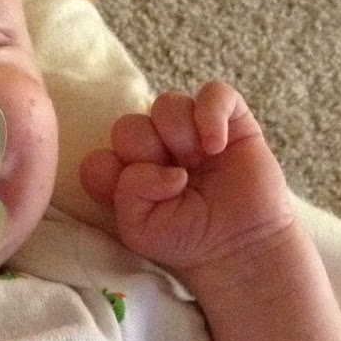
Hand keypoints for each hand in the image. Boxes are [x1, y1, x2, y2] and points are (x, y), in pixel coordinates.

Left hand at [78, 82, 293, 271]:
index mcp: (130, 176)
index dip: (114, 173)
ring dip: (178, 134)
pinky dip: (211, 115)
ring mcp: (191, 133)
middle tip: (176, 181)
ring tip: (197, 163)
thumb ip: (126, 194)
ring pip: (167, 104)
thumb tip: (159, 165)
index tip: (142, 199)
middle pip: (128, 126)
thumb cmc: (189, 241)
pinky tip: (216, 146)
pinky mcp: (230, 122)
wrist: (241, 247)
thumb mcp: (140, 230)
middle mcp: (156, 151)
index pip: (99, 158)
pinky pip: (214, 92)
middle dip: (146, 153)